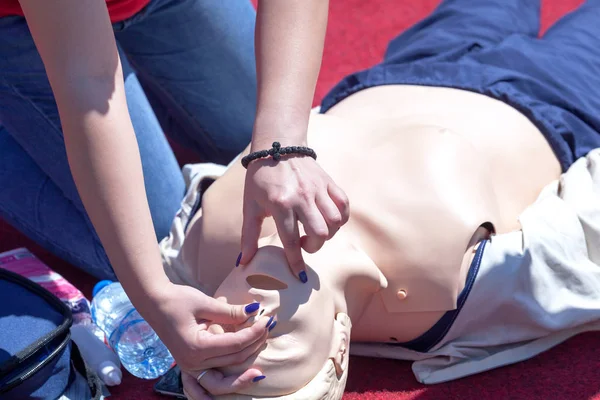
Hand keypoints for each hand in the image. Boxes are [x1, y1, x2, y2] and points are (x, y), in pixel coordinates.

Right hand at [142, 284, 270, 394]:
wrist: (154, 303)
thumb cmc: (177, 300)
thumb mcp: (204, 303)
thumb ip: (230, 312)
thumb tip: (254, 311)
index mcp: (196, 346)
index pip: (235, 344)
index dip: (255, 332)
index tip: (267, 320)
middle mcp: (192, 362)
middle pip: (233, 360)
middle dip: (254, 345)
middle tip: (268, 329)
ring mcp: (189, 367)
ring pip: (221, 382)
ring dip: (241, 377)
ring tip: (258, 373)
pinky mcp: (189, 366)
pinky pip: (204, 387)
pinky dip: (217, 391)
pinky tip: (232, 388)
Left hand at [239, 155, 349, 280]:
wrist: (277, 146)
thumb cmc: (260, 179)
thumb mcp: (250, 207)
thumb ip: (248, 236)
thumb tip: (243, 263)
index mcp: (280, 203)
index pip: (291, 240)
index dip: (296, 262)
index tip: (300, 276)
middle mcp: (302, 196)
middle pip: (319, 233)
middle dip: (313, 247)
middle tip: (303, 244)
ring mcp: (318, 189)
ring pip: (335, 221)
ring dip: (327, 234)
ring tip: (315, 232)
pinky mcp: (329, 182)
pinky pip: (344, 205)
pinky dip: (341, 218)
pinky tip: (330, 221)